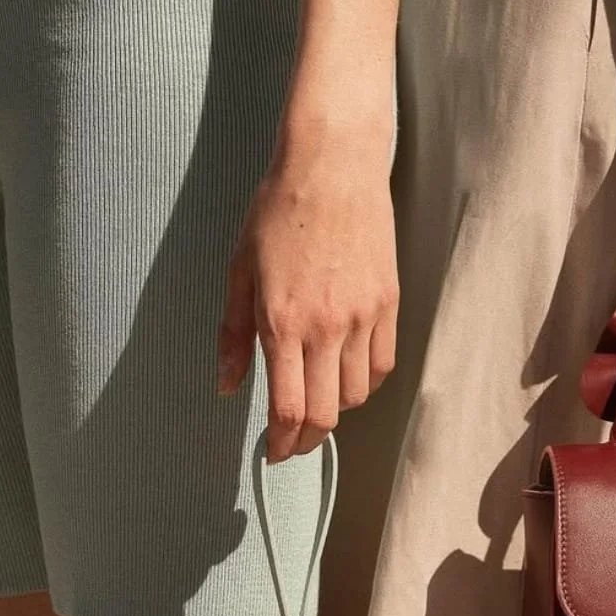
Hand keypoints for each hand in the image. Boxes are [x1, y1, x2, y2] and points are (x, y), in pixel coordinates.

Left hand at [219, 121, 397, 460]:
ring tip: (317, 396)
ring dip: (334, 408)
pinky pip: (381, 367)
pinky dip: (363, 382)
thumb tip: (228, 385)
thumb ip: (234, 334)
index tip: (274, 451)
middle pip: (326, 416)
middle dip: (307, 440)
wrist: (333, 163)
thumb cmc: (279, 208)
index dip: (282, 443)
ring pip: (355, 395)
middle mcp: (327, 327)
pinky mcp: (388, 305)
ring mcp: (363, 318)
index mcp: (283, 321)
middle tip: (294, 442)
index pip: (289, 408)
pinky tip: (345, 374)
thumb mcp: (240, 270)